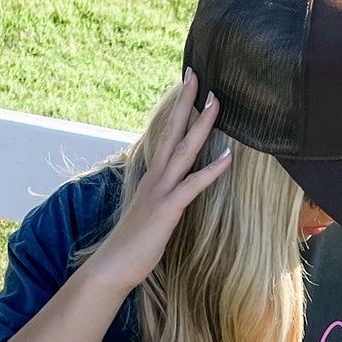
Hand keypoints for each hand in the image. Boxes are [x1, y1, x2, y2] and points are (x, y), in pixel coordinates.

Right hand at [88, 69, 232, 292]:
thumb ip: (164, 197)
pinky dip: (210, 170)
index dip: (178, 111)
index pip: (167, 136)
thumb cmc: (134, 244)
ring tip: (217, 102)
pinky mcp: (167, 210)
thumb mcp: (151, 213)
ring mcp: (160, 192)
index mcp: (153, 177)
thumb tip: (176, 190)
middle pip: (173, 132)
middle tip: (197, 75)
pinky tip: (228, 156)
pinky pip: (192, 186)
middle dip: (186, 103)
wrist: (113, 266)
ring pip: (183, 151)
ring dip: (201, 125)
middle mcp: (156, 178)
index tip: (189, 86)